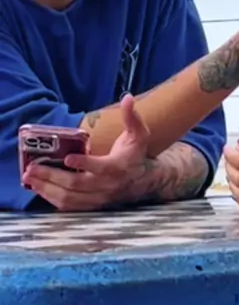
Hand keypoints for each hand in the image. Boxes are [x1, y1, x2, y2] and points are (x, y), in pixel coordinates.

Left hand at [24, 95, 150, 211]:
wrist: (144, 181)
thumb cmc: (136, 153)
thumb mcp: (139, 133)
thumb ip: (132, 116)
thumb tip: (127, 98)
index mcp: (118, 167)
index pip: (101, 168)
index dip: (84, 164)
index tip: (68, 158)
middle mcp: (107, 186)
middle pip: (77, 184)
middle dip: (52, 177)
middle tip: (32, 169)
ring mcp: (98, 198)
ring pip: (70, 198)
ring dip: (47, 189)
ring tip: (29, 178)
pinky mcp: (91, 205)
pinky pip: (69, 206)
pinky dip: (52, 198)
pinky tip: (39, 188)